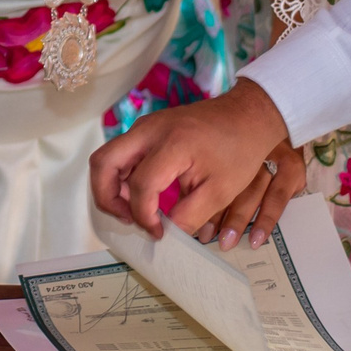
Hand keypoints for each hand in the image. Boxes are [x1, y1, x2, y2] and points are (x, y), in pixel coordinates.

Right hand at [90, 80, 297, 248]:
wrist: (248, 115)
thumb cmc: (239, 151)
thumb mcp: (220, 192)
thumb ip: (189, 216)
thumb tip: (164, 235)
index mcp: (172, 144)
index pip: (141, 185)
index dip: (144, 216)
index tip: (158, 233)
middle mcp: (149, 130)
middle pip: (103, 163)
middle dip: (106, 197)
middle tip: (126, 219)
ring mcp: (145, 126)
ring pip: (107, 157)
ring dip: (112, 187)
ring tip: (134, 211)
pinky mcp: (147, 128)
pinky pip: (121, 153)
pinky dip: (122, 176)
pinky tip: (142, 195)